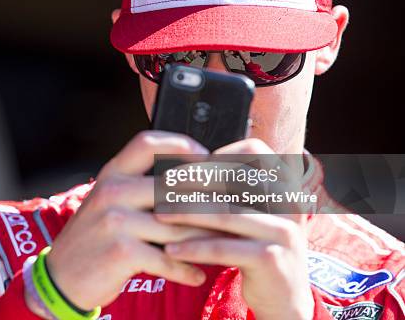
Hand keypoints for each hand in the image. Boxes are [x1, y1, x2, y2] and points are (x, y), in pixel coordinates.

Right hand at [33, 131, 215, 315]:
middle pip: (176, 185)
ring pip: (178, 226)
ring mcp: (116, 220)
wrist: (63, 276)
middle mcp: (113, 190)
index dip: (183, 145)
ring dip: (206, 240)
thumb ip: (140, 185)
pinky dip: (186, 270)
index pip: (149, 142)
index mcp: (112, 173)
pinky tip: (196, 274)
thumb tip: (192, 178)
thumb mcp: (110, 200)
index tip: (209, 159)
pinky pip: (167, 259)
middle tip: (235, 209)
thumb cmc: (96, 236)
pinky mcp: (121, 251)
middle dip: (210, 199)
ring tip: (224, 246)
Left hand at [156, 139, 313, 319]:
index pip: (253, 150)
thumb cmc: (256, 248)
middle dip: (193, 180)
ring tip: (158, 213)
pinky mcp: (271, 258)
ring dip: (185, 212)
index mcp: (286, 184)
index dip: (218, 155)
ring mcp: (283, 230)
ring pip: (224, 213)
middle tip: (160, 185)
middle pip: (234, 179)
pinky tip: (170, 249)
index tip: (187, 167)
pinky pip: (222, 247)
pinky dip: (192, 247)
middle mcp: (289, 202)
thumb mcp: (251, 213)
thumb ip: (232, 189)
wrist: (284, 299)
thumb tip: (184, 166)